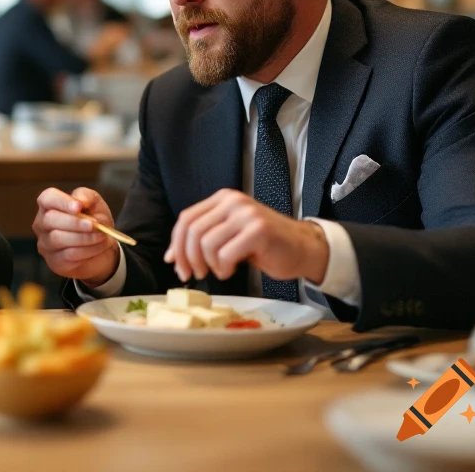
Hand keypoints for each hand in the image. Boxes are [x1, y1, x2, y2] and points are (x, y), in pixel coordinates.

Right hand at [33, 187, 118, 286]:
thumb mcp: (94, 203)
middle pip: (50, 220)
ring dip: (83, 237)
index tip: (78, 207)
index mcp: (49, 205)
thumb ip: (86, 197)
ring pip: (58, 239)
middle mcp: (42, 224)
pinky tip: (98, 246)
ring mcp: (46, 244)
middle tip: (94, 225)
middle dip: (74, 222)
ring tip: (101, 236)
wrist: (102, 247)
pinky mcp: (54, 262)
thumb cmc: (93, 220)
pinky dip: (87, 250)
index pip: (47, 198)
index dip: (61, 202)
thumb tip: (79, 201)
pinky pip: (68, 255)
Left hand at [163, 189, 327, 284]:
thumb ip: (202, 239)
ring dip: (209, 265)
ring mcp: (247, 214)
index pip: (186, 218)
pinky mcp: (259, 231)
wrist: (303, 249)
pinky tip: (231, 270)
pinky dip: (223, 268)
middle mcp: (233, 202)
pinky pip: (225, 254)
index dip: (176, 244)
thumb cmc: (265, 245)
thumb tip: (170, 256)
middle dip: (188, 258)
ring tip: (221, 271)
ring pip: (207, 244)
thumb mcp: (229, 236)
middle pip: (193, 231)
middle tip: (195, 274)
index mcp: (223, 199)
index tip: (175, 264)